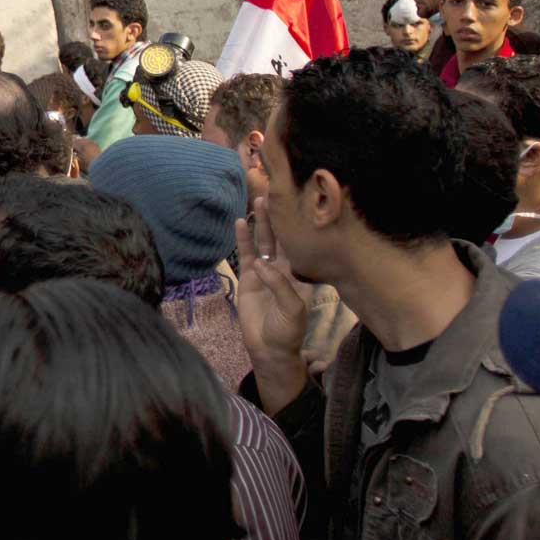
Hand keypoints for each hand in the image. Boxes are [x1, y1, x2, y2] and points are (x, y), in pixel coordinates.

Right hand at [234, 198, 313, 414]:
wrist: (269, 349)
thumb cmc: (287, 331)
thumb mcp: (292, 310)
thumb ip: (280, 285)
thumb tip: (262, 265)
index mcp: (301, 272)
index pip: (301, 243)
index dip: (299, 224)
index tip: (298, 202)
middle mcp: (284, 267)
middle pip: (281, 236)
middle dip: (279, 215)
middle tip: (276, 191)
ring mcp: (265, 271)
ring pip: (263, 241)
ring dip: (261, 222)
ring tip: (259, 200)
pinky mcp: (248, 278)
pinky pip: (245, 254)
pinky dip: (242, 238)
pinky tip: (239, 222)